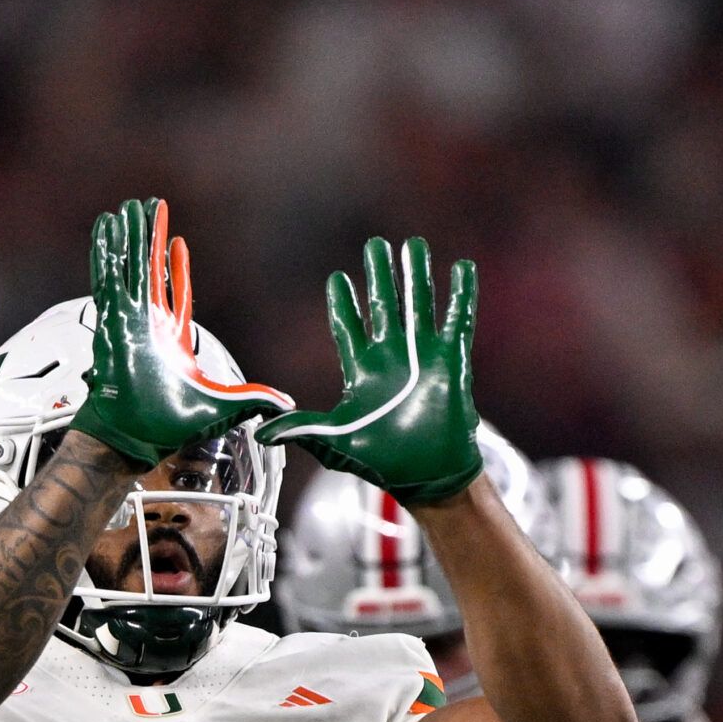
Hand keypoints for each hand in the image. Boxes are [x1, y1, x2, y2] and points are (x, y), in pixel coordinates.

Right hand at [72, 196, 287, 469]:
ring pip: (129, 267)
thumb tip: (287, 405)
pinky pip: (107, 278)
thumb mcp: (223, 406)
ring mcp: (129, 319)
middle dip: (150, 238)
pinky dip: (105, 252)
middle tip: (150, 206)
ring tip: (128, 207)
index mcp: (175, 339)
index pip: (177, 293)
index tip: (179, 242)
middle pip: (150, 270)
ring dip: (129, 238)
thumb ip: (253, 399)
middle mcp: (150, 325)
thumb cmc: (169, 427)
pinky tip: (105, 227)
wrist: (133, 436)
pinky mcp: (111, 320)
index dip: (178, 267)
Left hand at [261, 236, 480, 504]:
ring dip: (415, 276)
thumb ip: (301, 429)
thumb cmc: (383, 463)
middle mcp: (392, 357)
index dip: (343, 305)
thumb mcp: (335, 443)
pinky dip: (460, 295)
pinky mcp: (451, 359)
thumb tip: (261, 433)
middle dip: (379, 275)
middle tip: (374, 245)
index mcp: (363, 372)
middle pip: (383, 306)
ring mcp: (422, 356)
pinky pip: (457, 319)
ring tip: (412, 245)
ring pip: (417, 304)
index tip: (338, 279)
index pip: (349, 329)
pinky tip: (461, 268)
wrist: (427, 476)